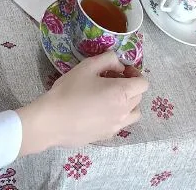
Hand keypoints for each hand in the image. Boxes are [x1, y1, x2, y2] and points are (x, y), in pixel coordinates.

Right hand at [18, 55, 147, 154]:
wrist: (52, 121)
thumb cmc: (69, 90)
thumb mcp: (87, 66)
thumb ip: (108, 59)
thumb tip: (119, 65)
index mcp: (121, 93)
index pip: (143, 83)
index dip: (135, 73)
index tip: (121, 70)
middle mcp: (123, 112)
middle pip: (139, 97)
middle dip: (130, 86)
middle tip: (111, 80)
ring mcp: (116, 127)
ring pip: (133, 113)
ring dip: (128, 103)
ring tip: (110, 97)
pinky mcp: (106, 136)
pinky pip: (121, 124)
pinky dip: (118, 115)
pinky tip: (99, 110)